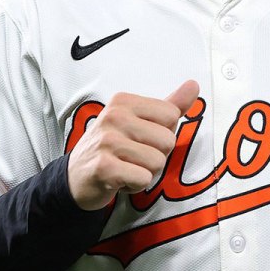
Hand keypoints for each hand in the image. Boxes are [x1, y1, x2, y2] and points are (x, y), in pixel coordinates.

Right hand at [66, 79, 199, 210]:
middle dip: (156, 156)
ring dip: (146, 173)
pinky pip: (143, 179)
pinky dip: (136, 185)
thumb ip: (169, 105)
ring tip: (126, 167)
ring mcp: (107, 141)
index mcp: (124, 101)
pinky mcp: (104, 167)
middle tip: (133, 157)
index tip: (141, 139)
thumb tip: (194, 85)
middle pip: (168, 140)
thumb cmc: (112, 147)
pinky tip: (120, 179)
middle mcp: (114, 116)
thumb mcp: (139, 121)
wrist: (75, 176)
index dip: (162, 133)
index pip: (171, 115)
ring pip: (157, 162)